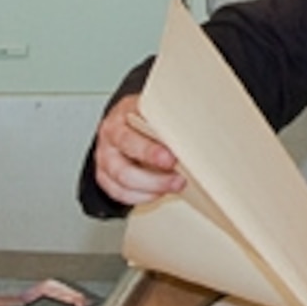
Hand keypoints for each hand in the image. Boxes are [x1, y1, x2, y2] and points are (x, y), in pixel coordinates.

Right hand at [91, 94, 191, 208]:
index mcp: (124, 113)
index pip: (133, 130)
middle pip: (125, 159)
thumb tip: (202, 130)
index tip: (172, 158)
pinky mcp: (104, 175)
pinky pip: (118, 192)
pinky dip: (140, 197)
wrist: (123, 122)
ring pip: (121, 178)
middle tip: (178, 179)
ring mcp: (105, 156)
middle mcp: (111, 134)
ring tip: (174, 186)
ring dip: (151, 187)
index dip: (150, 149)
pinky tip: (157, 193)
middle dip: (153, 175)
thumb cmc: (144, 116)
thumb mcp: (157, 109)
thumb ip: (172, 118)